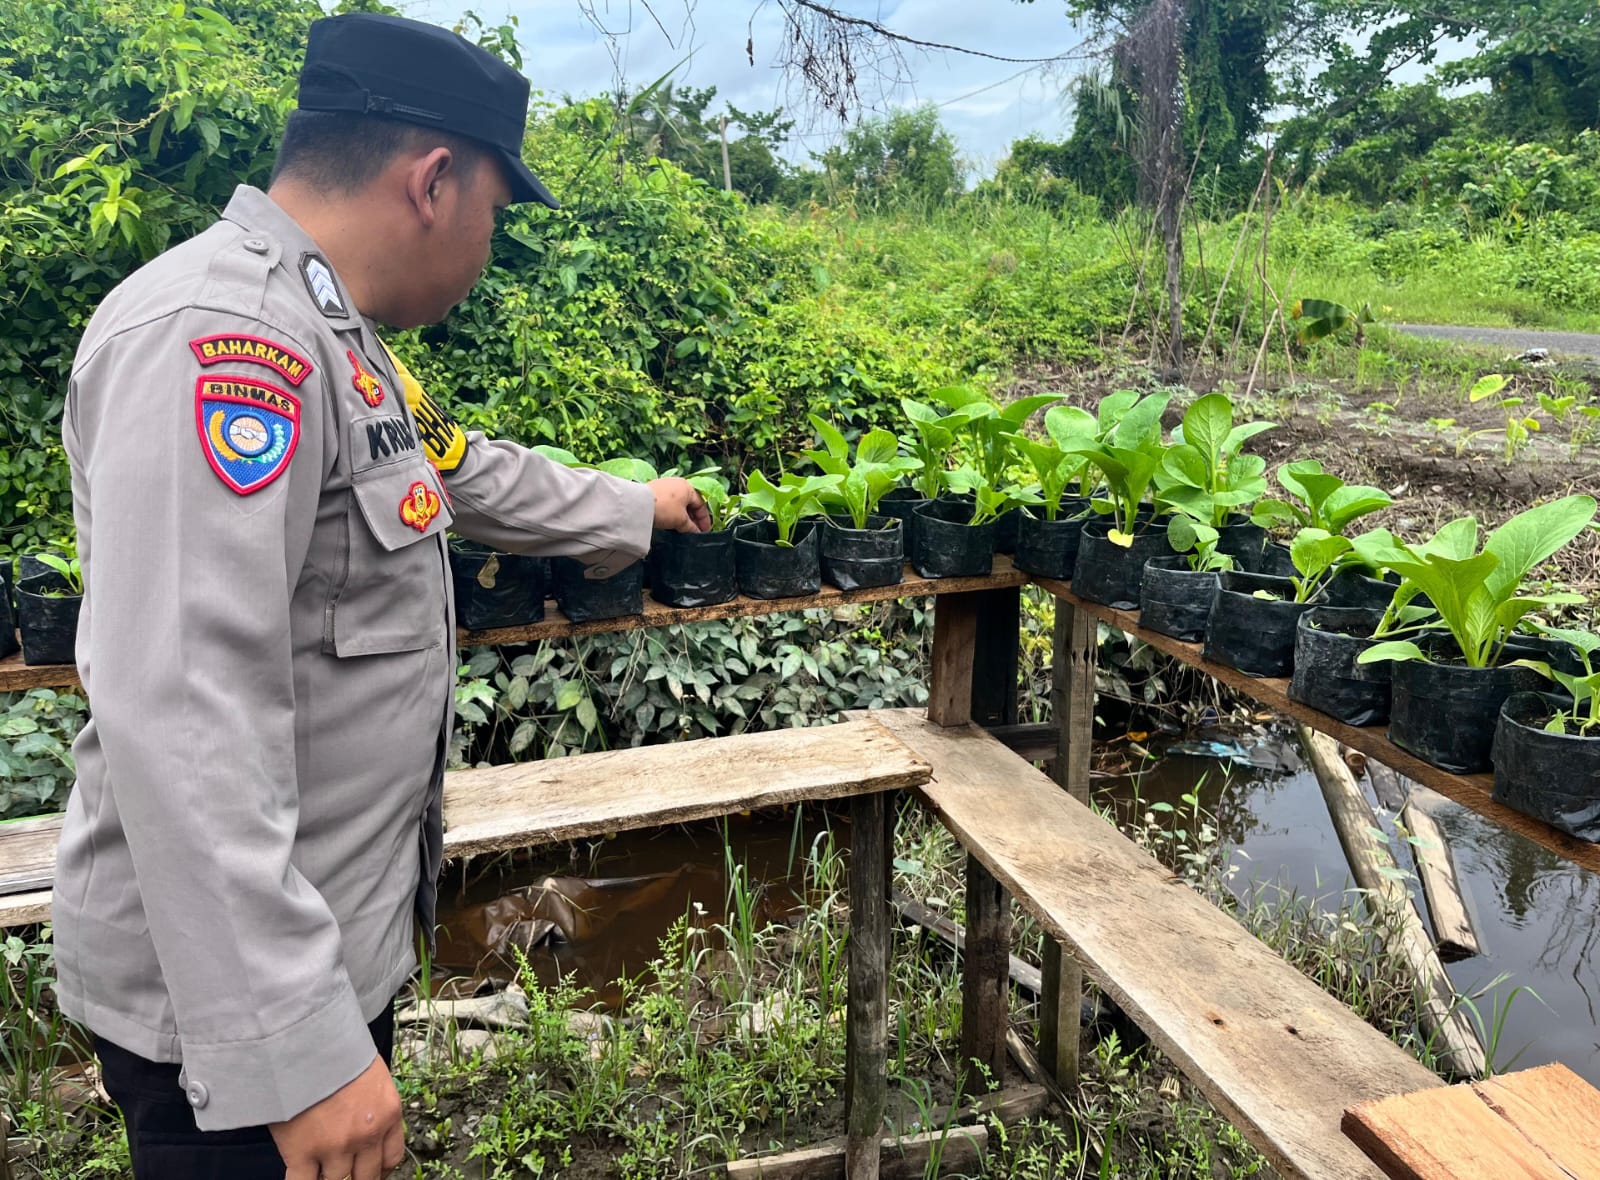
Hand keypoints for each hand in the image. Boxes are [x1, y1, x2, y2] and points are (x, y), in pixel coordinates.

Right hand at [270, 1054, 404, 1179]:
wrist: (306, 1044)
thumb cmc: (337, 1051)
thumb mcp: (372, 1075)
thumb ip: (373, 1106)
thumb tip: (364, 1125)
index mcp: (388, 1114)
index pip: (391, 1157)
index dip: (378, 1170)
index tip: (370, 1171)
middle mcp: (366, 1135)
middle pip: (365, 1176)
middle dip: (355, 1177)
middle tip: (345, 1172)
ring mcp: (335, 1147)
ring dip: (327, 1176)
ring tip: (319, 1167)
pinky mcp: (302, 1153)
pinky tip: (300, 1174)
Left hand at [649, 477, 709, 532]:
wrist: (638, 504)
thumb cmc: (664, 508)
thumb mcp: (681, 520)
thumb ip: (691, 527)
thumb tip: (696, 532)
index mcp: (688, 487)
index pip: (701, 504)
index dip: (704, 519)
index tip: (704, 531)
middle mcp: (677, 483)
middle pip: (689, 503)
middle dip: (693, 519)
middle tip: (694, 532)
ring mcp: (664, 485)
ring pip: (678, 503)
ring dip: (682, 516)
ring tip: (682, 528)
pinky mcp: (653, 490)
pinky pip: (668, 503)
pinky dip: (672, 512)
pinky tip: (670, 522)